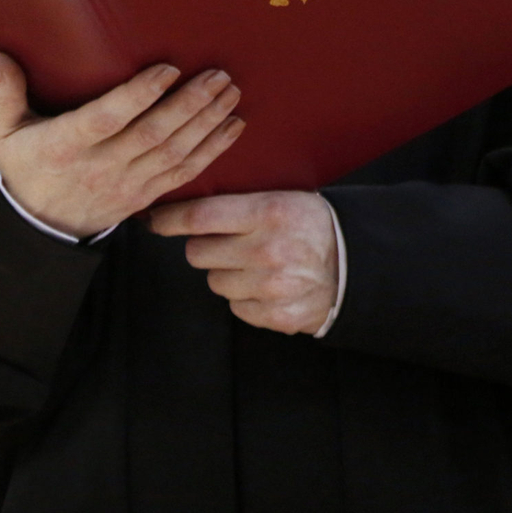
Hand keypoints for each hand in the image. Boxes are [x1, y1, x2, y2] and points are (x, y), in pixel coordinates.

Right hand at [0, 53, 244, 238]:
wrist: (36, 228)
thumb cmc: (23, 167)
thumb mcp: (3, 132)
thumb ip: (5, 93)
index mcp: (65, 145)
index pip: (107, 119)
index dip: (139, 95)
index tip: (168, 69)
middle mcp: (100, 166)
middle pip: (152, 135)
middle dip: (189, 105)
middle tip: (216, 75)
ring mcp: (126, 185)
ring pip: (173, 154)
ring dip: (207, 124)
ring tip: (230, 94)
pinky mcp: (144, 197)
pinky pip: (184, 175)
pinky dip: (212, 151)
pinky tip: (233, 127)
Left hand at [148, 192, 338, 334]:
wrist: (356, 266)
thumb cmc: (312, 226)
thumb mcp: (284, 197)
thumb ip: (240, 200)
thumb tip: (182, 198)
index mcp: (269, 213)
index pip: (199, 217)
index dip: (168, 219)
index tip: (154, 220)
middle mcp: (268, 250)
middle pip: (198, 252)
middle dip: (206, 247)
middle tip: (228, 242)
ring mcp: (272, 287)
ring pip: (214, 281)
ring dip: (227, 274)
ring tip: (255, 263)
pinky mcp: (276, 315)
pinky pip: (235, 307)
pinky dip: (246, 298)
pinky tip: (268, 285)